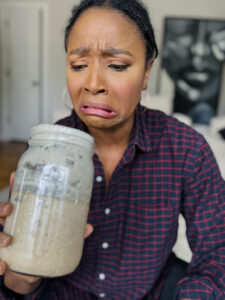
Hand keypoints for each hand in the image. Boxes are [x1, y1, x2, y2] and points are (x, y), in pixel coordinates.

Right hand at [0, 172, 93, 293]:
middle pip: (0, 210)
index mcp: (25, 213)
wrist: (32, 270)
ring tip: (8, 241)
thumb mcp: (58, 235)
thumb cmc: (45, 244)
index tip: (15, 175)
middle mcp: (11, 223)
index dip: (15, 184)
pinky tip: (4, 267)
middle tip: (10, 208)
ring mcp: (5, 237)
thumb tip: (89, 227)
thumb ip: (72, 232)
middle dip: (2, 206)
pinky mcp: (2, 256)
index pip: (17, 195)